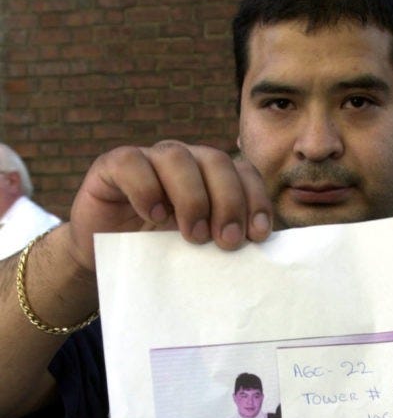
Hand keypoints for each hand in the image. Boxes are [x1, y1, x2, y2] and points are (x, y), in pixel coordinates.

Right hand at [66, 140, 272, 270]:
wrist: (104, 261)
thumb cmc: (158, 257)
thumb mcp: (198, 251)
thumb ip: (224, 242)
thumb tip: (262, 253)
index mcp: (210, 179)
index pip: (243, 172)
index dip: (255, 198)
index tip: (258, 235)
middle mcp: (183, 163)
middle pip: (215, 161)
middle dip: (229, 201)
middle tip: (228, 241)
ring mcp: (148, 161)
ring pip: (177, 157)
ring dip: (192, 197)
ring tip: (194, 236)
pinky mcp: (112, 166)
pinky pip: (132, 162)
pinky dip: (146, 187)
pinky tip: (155, 215)